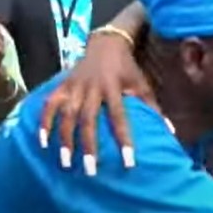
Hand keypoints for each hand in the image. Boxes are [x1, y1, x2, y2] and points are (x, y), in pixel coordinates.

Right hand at [39, 31, 158, 170]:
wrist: (106, 43)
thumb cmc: (128, 68)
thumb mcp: (142, 84)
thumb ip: (153, 109)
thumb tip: (170, 132)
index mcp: (114, 87)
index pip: (119, 117)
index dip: (123, 139)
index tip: (127, 162)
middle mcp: (92, 87)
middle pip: (88, 119)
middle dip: (88, 145)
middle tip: (90, 169)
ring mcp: (75, 86)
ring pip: (67, 114)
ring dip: (65, 139)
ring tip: (66, 162)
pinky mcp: (62, 85)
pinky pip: (50, 104)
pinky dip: (45, 122)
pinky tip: (43, 142)